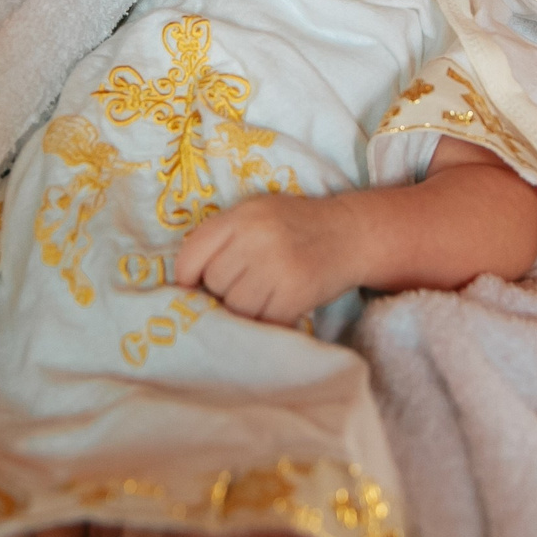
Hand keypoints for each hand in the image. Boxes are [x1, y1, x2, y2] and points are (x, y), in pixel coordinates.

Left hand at [175, 195, 362, 322]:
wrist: (351, 234)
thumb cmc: (296, 226)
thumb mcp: (256, 215)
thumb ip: (222, 238)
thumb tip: (185, 284)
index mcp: (241, 216)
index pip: (191, 255)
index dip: (188, 277)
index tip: (194, 286)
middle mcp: (256, 237)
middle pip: (214, 283)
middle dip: (224, 290)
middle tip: (247, 284)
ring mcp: (277, 266)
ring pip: (235, 307)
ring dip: (246, 309)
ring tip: (263, 296)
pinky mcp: (295, 294)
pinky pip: (263, 321)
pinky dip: (268, 321)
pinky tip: (279, 307)